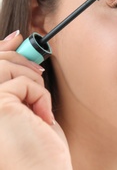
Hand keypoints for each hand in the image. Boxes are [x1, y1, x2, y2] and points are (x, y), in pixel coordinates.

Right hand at [0, 30, 71, 169]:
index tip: (18, 38)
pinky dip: (41, 96)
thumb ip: (14, 79)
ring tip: (40, 110)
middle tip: (41, 75)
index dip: (2, 49)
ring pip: (7, 68)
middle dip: (22, 61)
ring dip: (34, 84)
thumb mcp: (25, 106)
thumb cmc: (37, 148)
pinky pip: (23, 83)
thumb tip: (15, 40)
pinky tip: (43, 119)